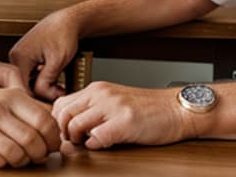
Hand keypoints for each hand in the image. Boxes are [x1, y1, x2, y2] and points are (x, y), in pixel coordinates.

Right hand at [0, 88, 61, 167]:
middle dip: (41, 153)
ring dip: (24, 161)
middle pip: (33, 139)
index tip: (53, 145)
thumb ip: (26, 109)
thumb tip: (52, 128)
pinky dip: (5, 164)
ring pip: (18, 153)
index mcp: (11, 96)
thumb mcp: (1, 98)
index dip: (53, 137)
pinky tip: (3, 160)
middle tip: (40, 156)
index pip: (43, 119)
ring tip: (21, 159)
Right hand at [9, 10, 78, 100]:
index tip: (55, 96)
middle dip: (43, 91)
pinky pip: (31, 73)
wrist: (67, 21)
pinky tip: (54, 77)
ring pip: (29, 80)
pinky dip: (42, 77)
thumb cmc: (64, 35)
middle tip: (60, 90)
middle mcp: (16, 56)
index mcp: (19, 57)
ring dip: (44, 84)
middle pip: (25, 85)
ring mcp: (20, 56)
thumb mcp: (57, 62)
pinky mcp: (26, 56)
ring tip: (60, 84)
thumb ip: (46, 82)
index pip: (23, 88)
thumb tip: (41, 97)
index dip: (40, 96)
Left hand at [52, 82, 192, 149]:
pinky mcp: (125, 122)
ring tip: (90, 142)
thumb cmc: (148, 110)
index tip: (67, 133)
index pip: (60, 104)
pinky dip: (96, 145)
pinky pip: (97, 137)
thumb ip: (93, 109)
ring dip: (78, 140)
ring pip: (75, 125)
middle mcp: (101, 93)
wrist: (176, 109)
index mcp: (97, 89)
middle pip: (62, 114)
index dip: (59, 122)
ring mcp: (113, 106)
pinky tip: (105, 144)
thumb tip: (69, 126)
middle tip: (76, 141)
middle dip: (64, 133)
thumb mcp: (114, 102)